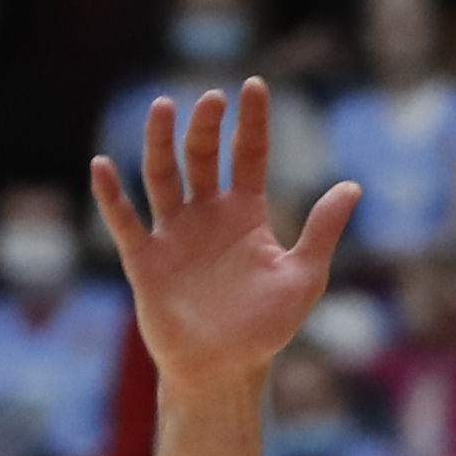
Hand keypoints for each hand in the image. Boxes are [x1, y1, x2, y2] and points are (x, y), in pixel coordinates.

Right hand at [90, 82, 358, 404]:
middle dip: (205, 126)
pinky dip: (112, 195)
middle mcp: (205, 214)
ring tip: (162, 108)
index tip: (254, 86)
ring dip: (159, 142)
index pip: (247, 155)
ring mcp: (172, 232)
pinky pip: (124, 220)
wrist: (224, 370)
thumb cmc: (266, 328)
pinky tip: (103, 165)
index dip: (252, 121)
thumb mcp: (302, 277)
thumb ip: (322, 231)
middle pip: (201, 157)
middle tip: (212, 99)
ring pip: (161, 176)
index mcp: (245, 214)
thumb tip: (353, 186)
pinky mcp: (144, 257)